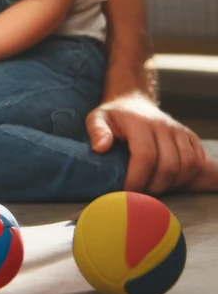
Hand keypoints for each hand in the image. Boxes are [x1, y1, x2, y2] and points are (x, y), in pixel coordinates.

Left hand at [86, 91, 215, 192]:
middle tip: (141, 191)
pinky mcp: (190, 136)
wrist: (134, 102)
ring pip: (187, 165)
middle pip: (169, 165)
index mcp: (139, 122)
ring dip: (172, 183)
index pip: (145, 156)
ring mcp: (179, 130)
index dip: (137, 178)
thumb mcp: (97, 118)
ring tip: (154, 185)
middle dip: (154, 185)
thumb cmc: (115, 116)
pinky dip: (188, 176)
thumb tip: (100, 148)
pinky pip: (198, 161)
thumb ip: (96, 131)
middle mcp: (163, 125)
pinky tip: (170, 179)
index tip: (126, 190)